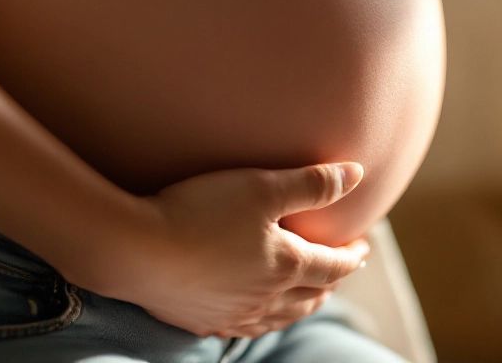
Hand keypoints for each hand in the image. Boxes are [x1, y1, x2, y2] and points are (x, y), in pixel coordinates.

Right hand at [92, 161, 370, 339]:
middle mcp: (265, 298)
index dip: (351, 256)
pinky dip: (263, 319)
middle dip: (329, 282)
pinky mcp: (201, 319)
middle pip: (310, 295)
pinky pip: (245, 328)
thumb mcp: (262, 186)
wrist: (138, 251)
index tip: (362, 247)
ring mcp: (233, 314)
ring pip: (280, 316)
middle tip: (338, 270)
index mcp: (286, 265)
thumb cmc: (201, 211)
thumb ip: (311, 182)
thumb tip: (358, 174)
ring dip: (301, 304)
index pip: (332, 266)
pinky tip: (253, 314)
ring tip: (306, 294)